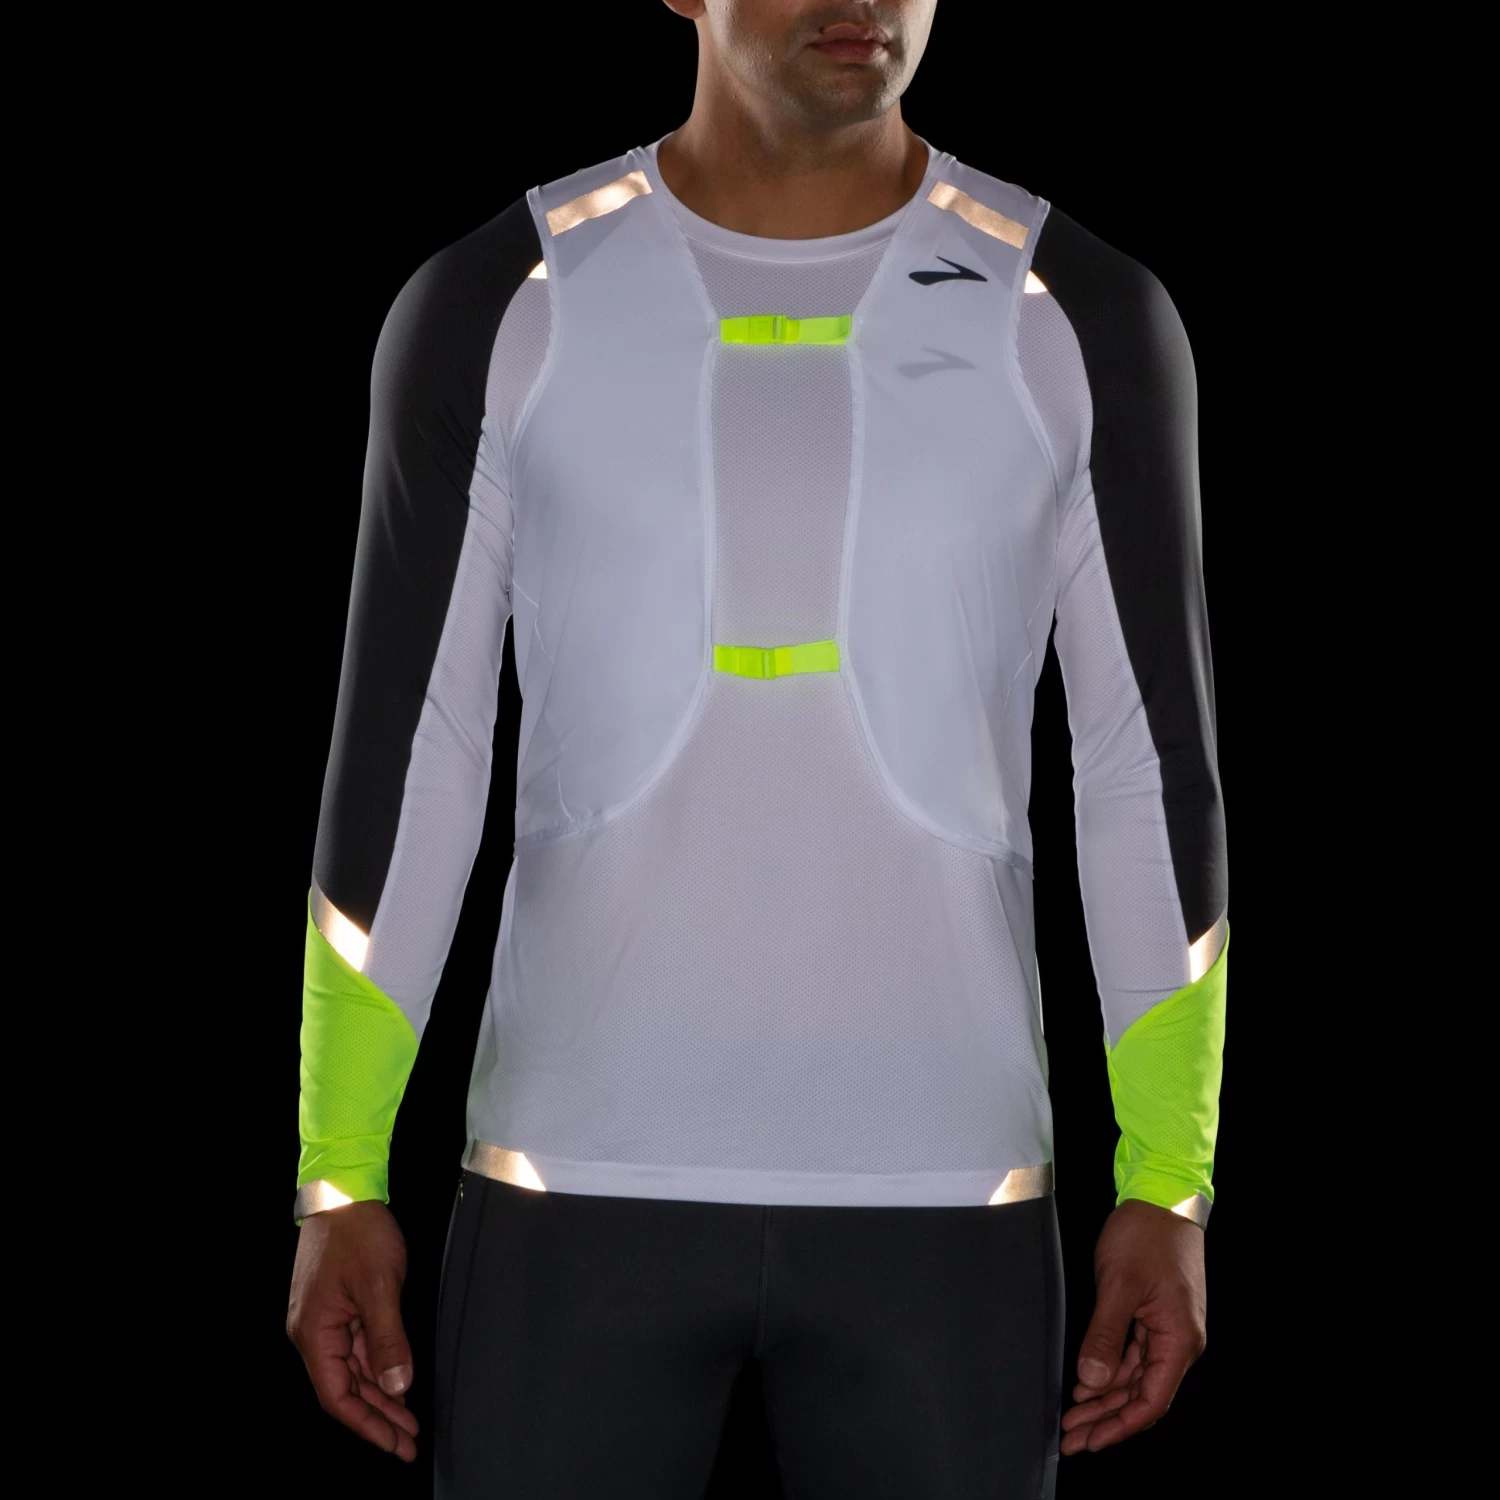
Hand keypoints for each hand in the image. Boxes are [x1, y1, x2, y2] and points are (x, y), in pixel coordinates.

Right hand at [286, 1199, 419, 1461]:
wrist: (344, 1190)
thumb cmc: (358, 1234)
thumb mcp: (378, 1287)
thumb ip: (388, 1340)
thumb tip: (398, 1386)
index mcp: (314, 1334)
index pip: (337, 1396)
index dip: (366, 1424)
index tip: (394, 1443)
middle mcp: (314, 1332)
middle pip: (345, 1388)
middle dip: (378, 1417)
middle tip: (408, 1442)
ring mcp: (325, 1319)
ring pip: (353, 1369)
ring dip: (380, 1394)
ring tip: (408, 1421)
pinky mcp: (339, 1305)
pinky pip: (358, 1347)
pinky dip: (377, 1366)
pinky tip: (397, 1381)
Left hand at [1060, 1198, 1206, 1455]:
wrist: (1161, 1198)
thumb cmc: (1146, 1236)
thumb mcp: (1119, 1285)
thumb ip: (1105, 1336)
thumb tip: (1091, 1381)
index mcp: (1179, 1341)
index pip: (1150, 1401)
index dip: (1119, 1425)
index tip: (1090, 1440)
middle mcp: (1178, 1342)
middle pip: (1140, 1394)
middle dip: (1105, 1418)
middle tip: (1070, 1437)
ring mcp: (1166, 1329)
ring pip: (1133, 1376)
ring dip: (1103, 1397)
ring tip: (1072, 1416)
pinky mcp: (1154, 1316)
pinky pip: (1131, 1354)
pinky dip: (1108, 1370)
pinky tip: (1086, 1383)